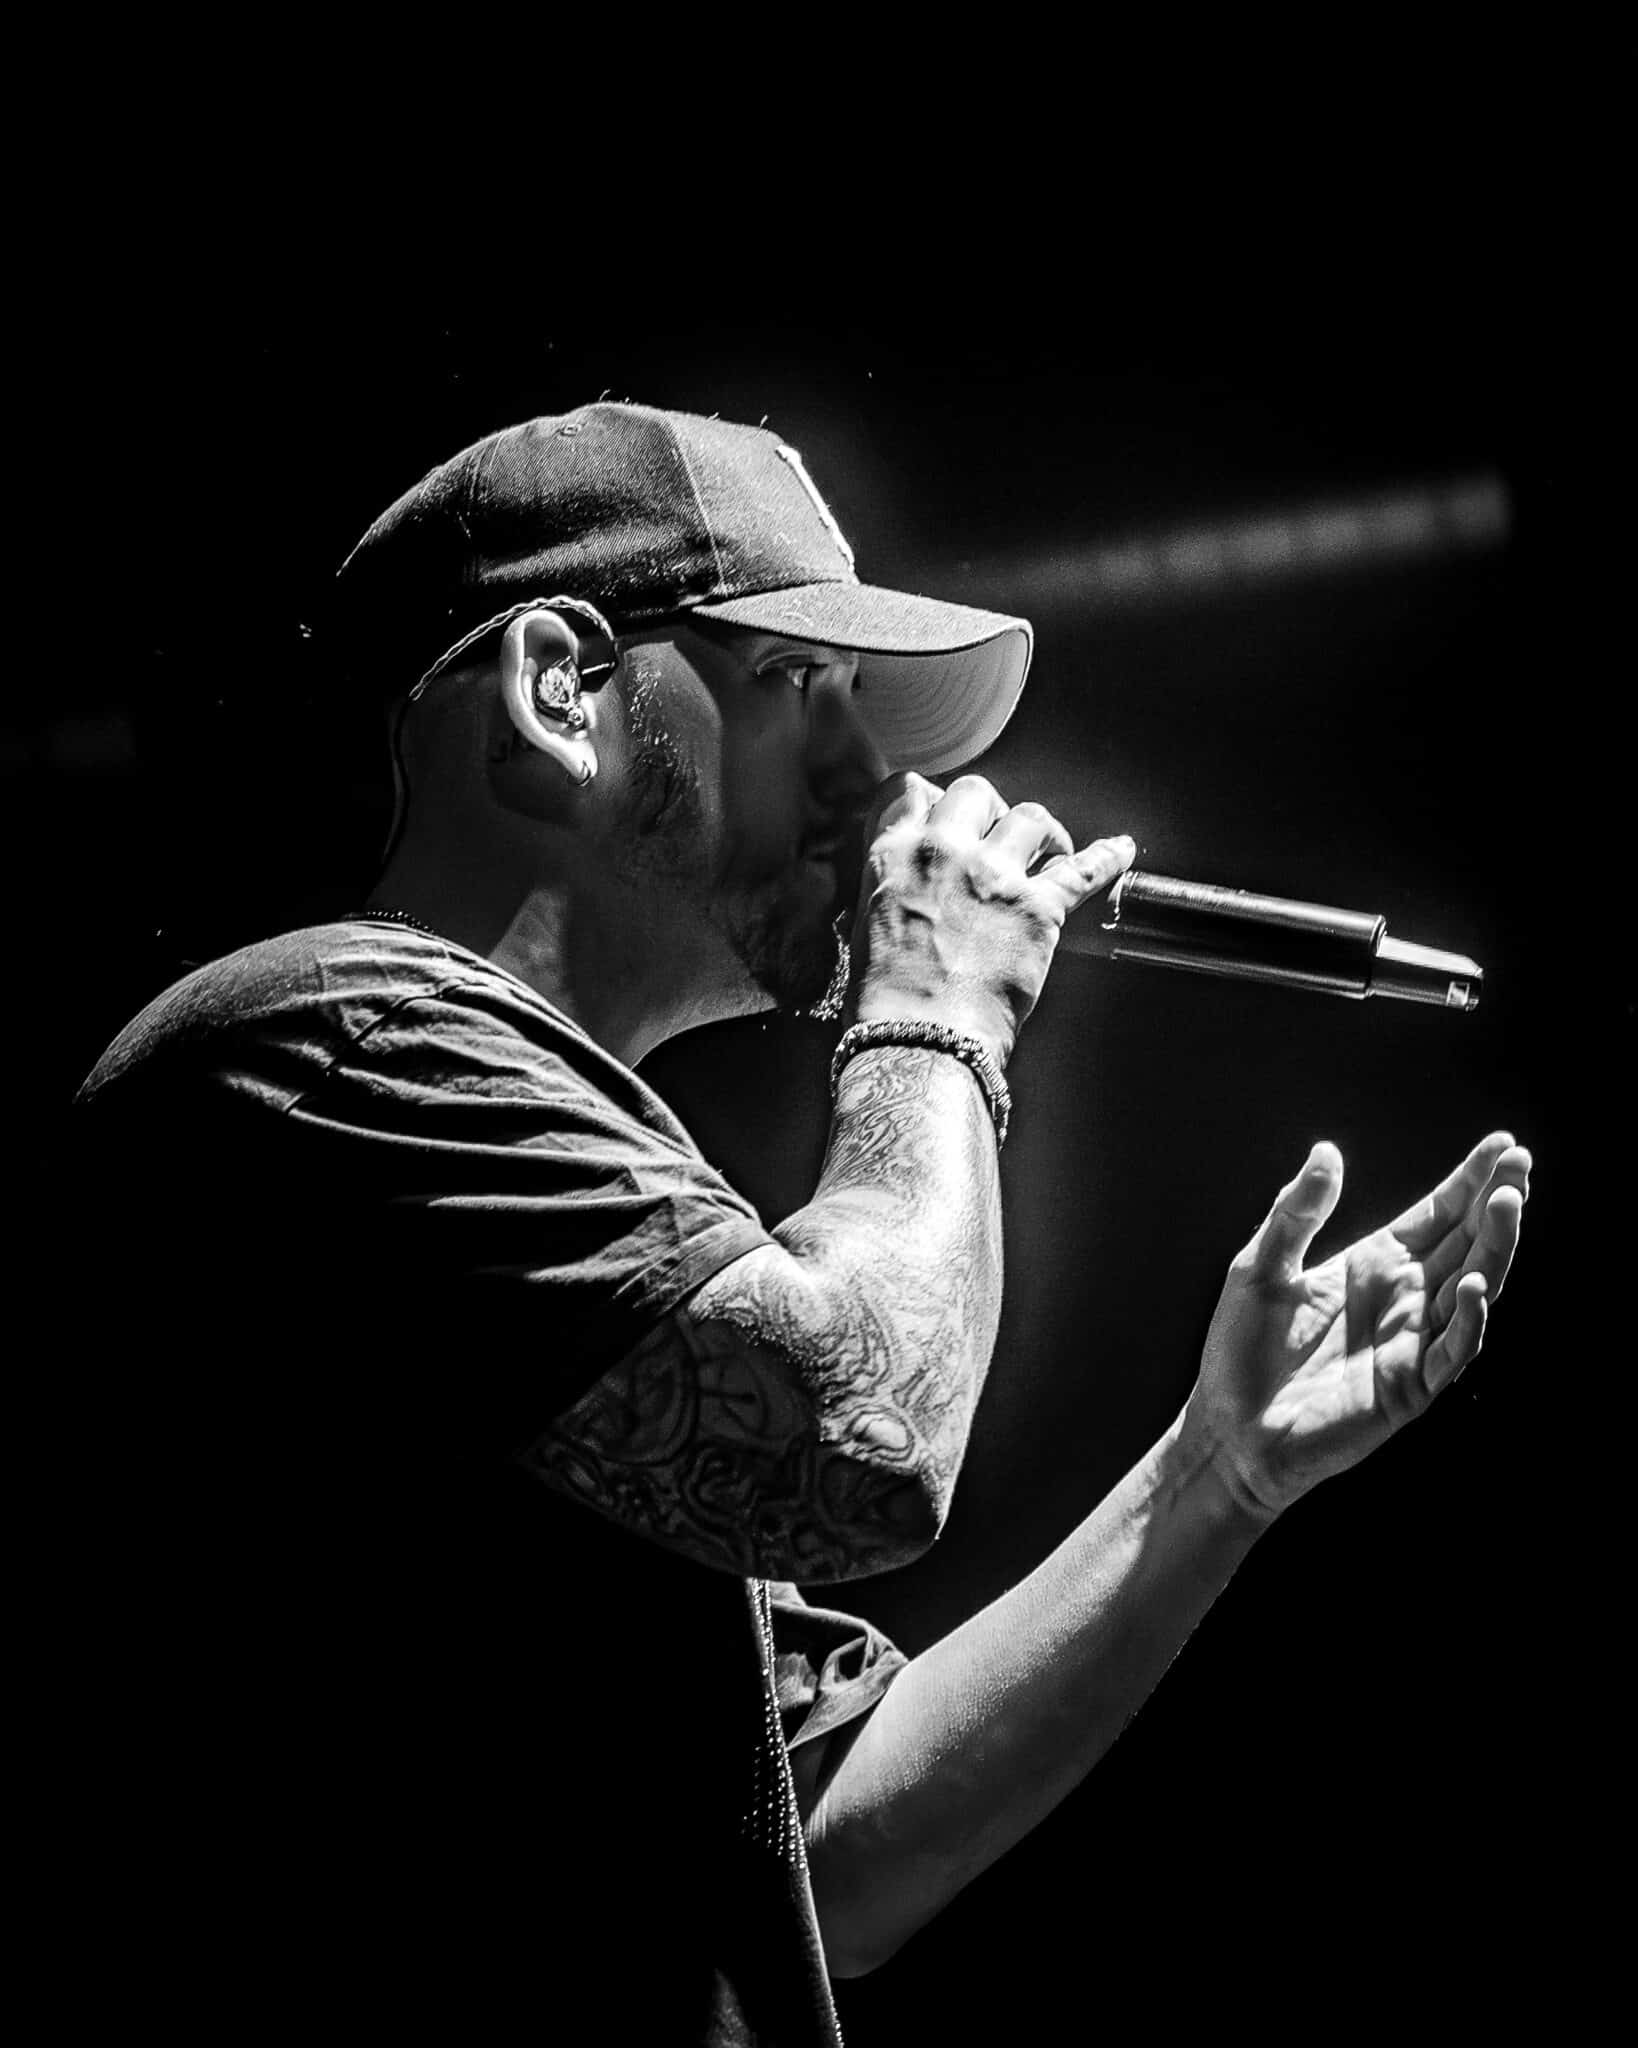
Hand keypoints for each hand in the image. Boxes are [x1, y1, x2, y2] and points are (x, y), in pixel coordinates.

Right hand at [849, 772, 1134, 1066]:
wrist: (920, 1042)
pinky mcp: (1039, 909)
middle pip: (975, 792)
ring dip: (1041, 833)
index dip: (931, 800)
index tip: (945, 816)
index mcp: (892, 855)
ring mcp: (995, 876)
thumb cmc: (886, 1002)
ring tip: (1048, 853)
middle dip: (988, 812)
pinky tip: (1122, 851)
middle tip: (996, 839)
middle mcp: (944, 852)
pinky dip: (1108, 859)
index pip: (909, 790)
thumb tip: (900, 892)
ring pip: (1030, 818)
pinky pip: (1084, 871)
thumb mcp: (863, 928)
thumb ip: (888, 891)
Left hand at [1181, 1132, 1530, 1520]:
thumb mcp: (1260, 1267)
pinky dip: (1470, 1319)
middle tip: (1522, 1163)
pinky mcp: (1410, 1388)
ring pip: (1473, 1287)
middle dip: (1497, 1202)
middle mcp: (1403, 1297)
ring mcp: (1412, 1341)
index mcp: (1372, 1263)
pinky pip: (1453, 1350)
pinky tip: (1475, 1285)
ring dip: (1495, 1248)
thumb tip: (1327, 1151)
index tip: (1503, 1144)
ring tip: (1509, 1203)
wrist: (1230, 1428)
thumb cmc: (1240, 1349)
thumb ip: (1295, 1212)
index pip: (1436, 1214)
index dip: (1470, 1181)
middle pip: (1466, 1242)